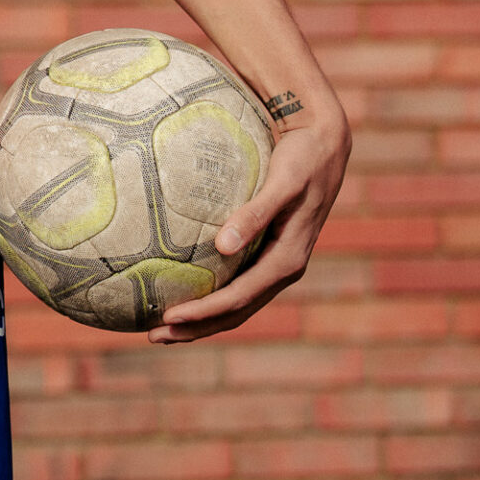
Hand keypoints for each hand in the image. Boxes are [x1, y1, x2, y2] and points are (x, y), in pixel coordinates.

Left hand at [149, 108, 350, 345]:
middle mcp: (283, 269)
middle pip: (236, 312)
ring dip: (202, 319)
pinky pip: (238, 283)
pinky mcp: (268, 251)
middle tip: (154, 335)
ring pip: (237, 303)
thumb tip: (223, 246)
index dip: (203, 312)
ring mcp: (276, 263)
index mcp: (288, 261)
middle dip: (196, 328)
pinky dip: (212, 295)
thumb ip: (255, 214)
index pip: (238, 299)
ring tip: (163, 326)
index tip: (169, 317)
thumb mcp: (283, 184)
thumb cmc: (303, 159)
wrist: (325, 144)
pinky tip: (186, 289)